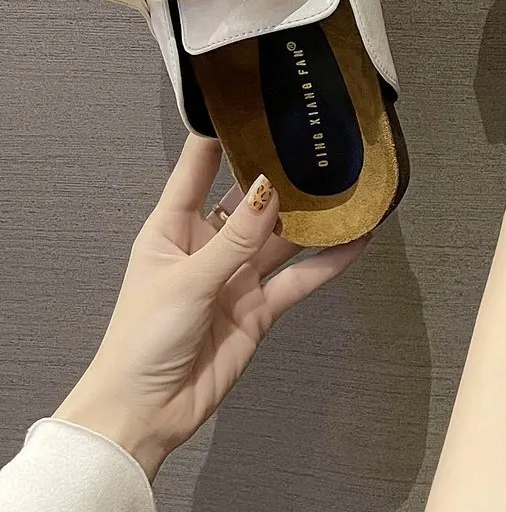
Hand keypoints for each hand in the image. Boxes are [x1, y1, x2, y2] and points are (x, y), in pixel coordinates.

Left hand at [55, 135, 367, 478]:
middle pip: (250, 200)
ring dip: (313, 219)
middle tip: (319, 142)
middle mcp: (207, 245)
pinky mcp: (259, 309)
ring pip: (282, 239)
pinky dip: (328, 262)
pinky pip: (299, 279)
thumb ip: (236, 239)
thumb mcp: (187, 280)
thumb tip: (269, 190)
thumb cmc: (143, 338)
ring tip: (351, 187)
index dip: (221, 135)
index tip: (250, 101)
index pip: (197, 169)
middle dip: (281, 174)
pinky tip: (357, 241)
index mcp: (172, 228)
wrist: (146, 411)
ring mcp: (237, 277)